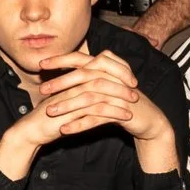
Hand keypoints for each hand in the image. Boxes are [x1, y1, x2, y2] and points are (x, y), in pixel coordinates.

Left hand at [36, 49, 168, 141]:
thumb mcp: (106, 88)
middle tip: (42, 89)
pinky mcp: (121, 111)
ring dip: (67, 105)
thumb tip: (62, 78)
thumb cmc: (123, 102)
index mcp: (107, 69)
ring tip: (49, 112)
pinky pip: (97, 117)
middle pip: (83, 76)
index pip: (81, 59)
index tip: (41, 64)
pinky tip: (65, 130)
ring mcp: (117, 94)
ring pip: (88, 97)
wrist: (148, 119)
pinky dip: (80, 124)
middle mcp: (112, 78)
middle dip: (60, 82)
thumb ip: (87, 80)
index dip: (61, 60)